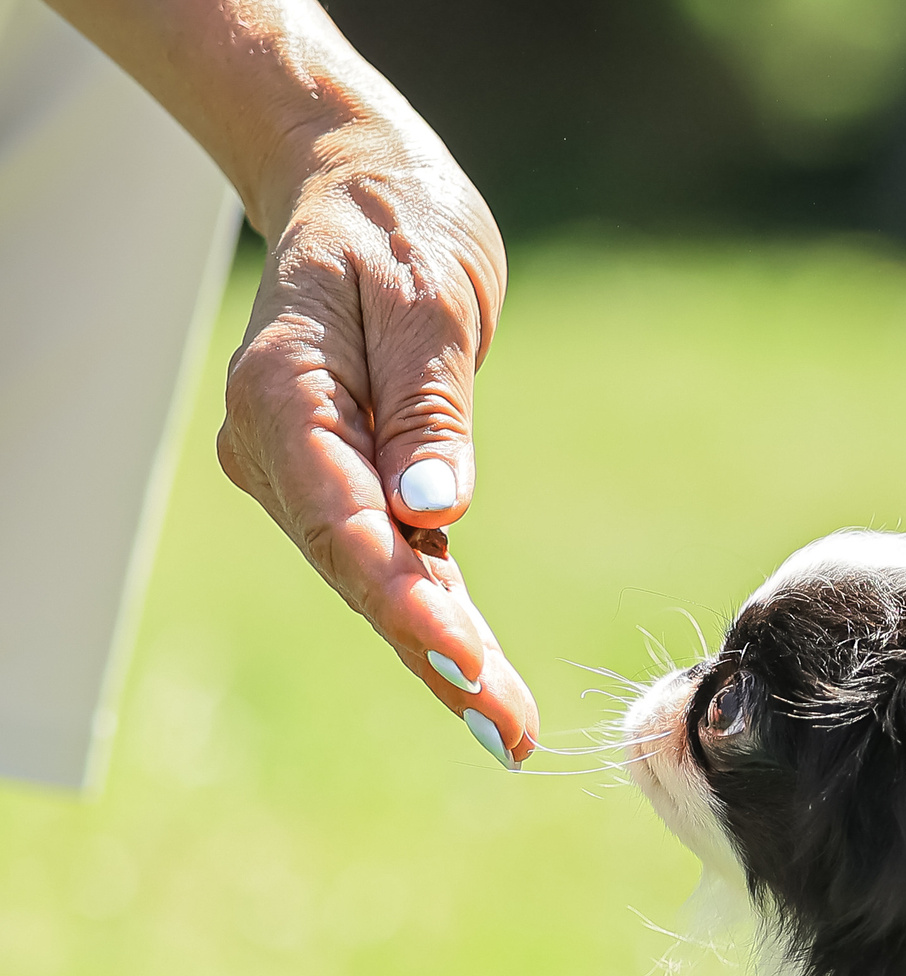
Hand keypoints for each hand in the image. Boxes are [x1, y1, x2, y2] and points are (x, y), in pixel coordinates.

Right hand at [216, 118, 536, 765]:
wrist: (362, 194)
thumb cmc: (400, 230)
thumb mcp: (429, 301)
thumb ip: (428, 408)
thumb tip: (432, 513)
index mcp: (284, 394)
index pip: (341, 519)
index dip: (403, 599)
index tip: (466, 659)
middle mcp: (277, 446)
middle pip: (356, 570)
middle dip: (433, 654)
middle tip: (504, 729)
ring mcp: (301, 473)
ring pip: (372, 581)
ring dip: (440, 656)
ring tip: (508, 730)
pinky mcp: (341, 485)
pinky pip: (389, 562)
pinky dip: (437, 621)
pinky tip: (484, 687)